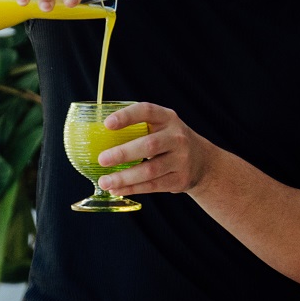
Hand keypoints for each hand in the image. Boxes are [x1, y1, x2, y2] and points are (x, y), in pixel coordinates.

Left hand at [97, 102, 216, 196]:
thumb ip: (138, 128)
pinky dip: (133, 189)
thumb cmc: (169, 141)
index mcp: (167, 118)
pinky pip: (153, 186)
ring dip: (124, 177)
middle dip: (123, 153)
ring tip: (104, 182)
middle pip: (149, 145)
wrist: (202, 161)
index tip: (107, 124)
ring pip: (150, 170)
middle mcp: (177, 137)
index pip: (147, 111)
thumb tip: (97, 137)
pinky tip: (117, 189)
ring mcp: (181, 159)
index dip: (127, 116)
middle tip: (101, 160)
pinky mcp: (180, 179)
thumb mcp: (161, 127)